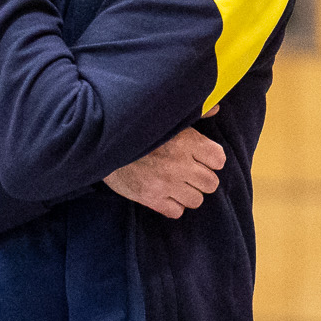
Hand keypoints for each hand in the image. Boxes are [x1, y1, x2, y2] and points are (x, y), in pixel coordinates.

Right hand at [104, 109, 224, 217]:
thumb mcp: (167, 117)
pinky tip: (164, 195)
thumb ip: (196, 112)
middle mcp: (180, 164)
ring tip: (176, 184)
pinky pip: (176, 212)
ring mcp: (166, 184)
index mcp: (187, 141)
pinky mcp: (151, 199)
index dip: (211, 159)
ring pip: (196, 200)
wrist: (102, 143)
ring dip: (188, 194)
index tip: (201, 157)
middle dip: (201, 179)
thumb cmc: (137, 129)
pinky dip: (173, 206)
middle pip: (211, 183)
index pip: (218, 159)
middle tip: (188, 173)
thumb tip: (217, 108)